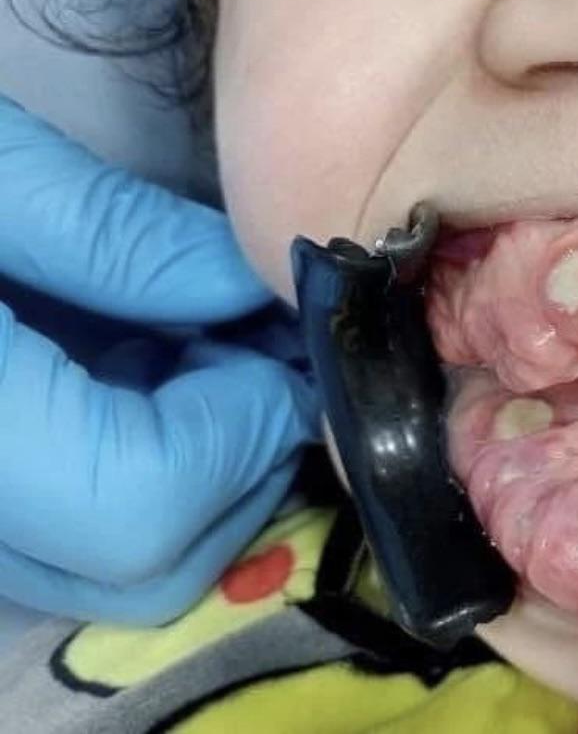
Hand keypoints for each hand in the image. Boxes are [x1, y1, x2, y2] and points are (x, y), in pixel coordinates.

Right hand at [0, 95, 317, 623]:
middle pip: (151, 568)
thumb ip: (117, 238)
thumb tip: (254, 293)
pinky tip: (136, 370)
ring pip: (124, 570)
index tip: (266, 343)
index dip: (239, 431)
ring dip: (204, 467)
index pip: (143, 505)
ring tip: (190, 347)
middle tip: (247, 345)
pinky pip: (80, 539)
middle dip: (239, 458)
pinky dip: (147, 469)